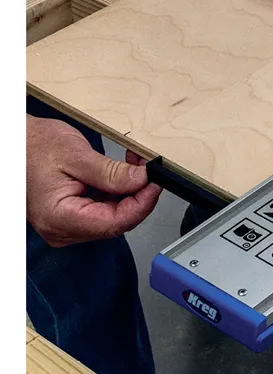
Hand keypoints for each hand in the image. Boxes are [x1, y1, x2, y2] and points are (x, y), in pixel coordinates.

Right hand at [27, 116, 161, 247]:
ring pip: (114, 216)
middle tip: (149, 169)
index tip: (155, 183)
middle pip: (117, 221)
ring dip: (130, 192)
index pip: (115, 223)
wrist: (16, 144)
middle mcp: (64, 229)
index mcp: (60, 218)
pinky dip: (119, 192)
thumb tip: (142, 181)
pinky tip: (124, 173)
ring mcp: (68, 225)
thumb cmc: (35, 147)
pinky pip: (105, 209)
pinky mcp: (74, 216)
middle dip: (138, 195)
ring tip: (136, 165)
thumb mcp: (77, 156)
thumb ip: (111, 173)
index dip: (141, 204)